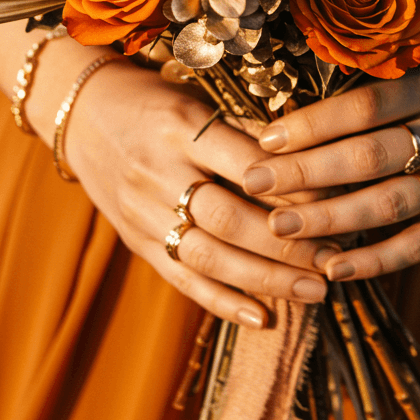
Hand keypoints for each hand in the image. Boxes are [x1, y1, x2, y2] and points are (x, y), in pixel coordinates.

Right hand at [55, 57, 336, 326]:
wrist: (80, 113)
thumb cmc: (155, 100)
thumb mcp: (197, 101)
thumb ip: (244, 135)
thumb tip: (313, 170)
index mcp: (180, 127)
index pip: (247, 164)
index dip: (294, 189)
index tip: (339, 202)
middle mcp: (158, 172)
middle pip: (229, 219)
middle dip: (288, 245)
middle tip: (335, 259)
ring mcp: (143, 212)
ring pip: (209, 257)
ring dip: (266, 280)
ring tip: (315, 291)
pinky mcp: (136, 242)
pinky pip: (182, 279)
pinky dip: (223, 303)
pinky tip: (263, 319)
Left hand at [242, 25, 419, 279]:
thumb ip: (382, 87)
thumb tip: (300, 116)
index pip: (363, 107)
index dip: (311, 125)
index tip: (265, 139)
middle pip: (369, 156)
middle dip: (305, 173)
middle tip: (253, 184)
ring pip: (389, 203)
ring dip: (329, 218)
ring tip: (280, 226)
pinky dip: (377, 259)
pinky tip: (334, 266)